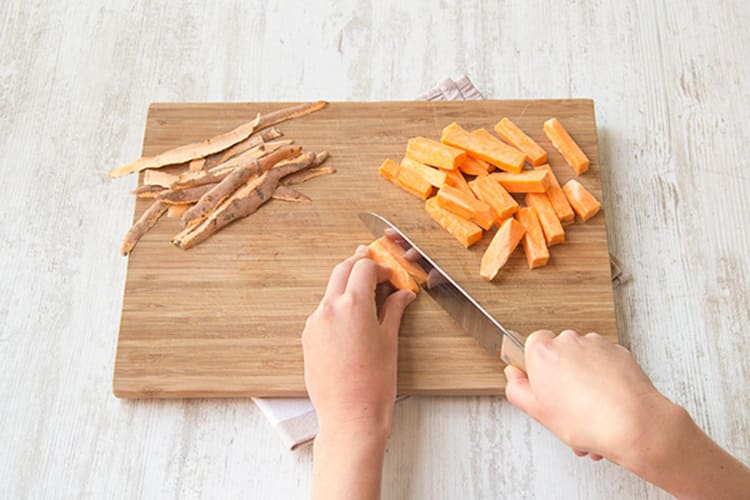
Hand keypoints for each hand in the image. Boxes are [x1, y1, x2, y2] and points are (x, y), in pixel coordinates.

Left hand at [303, 245, 415, 436]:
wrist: (350, 416)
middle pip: (342, 270)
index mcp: (353, 305)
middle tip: (373, 265)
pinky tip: (352, 318)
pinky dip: (337, 306)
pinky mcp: (308, 337)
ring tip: (367, 294)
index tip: (391, 276)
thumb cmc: (374, 383)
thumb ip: (393, 310)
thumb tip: (402, 295)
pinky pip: (323, 311)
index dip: (380, 267)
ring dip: (347, 285)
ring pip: (330, 290)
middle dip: (358, 264)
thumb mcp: (389, 341)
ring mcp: (315, 322)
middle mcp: (329, 309)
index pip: (364, 268)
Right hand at [504, 330, 671, 463]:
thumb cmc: (588, 420)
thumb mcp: (537, 412)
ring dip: (584, 382)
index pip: (531, 345)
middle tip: (566, 407)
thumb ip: (517, 389)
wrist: (633, 424)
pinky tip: (606, 406)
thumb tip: (514, 376)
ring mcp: (596, 344)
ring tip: (590, 413)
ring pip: (583, 361)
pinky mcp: (619, 352)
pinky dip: (604, 381)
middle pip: (558, 355)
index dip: (536, 368)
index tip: (541, 385)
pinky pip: (604, 364)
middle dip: (562, 379)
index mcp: (543, 351)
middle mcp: (569, 340)